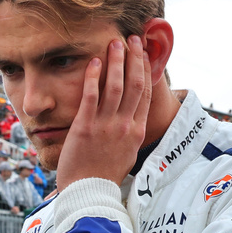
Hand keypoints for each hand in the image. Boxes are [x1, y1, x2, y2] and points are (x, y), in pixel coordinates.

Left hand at [54, 35, 150, 187]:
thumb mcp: (126, 154)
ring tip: (115, 42)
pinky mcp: (86, 127)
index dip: (145, 70)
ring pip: (116, 86)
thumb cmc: (104, 176)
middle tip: (133, 39)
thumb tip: (131, 121)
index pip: (145, 94)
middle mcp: (125, 126)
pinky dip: (94, 77)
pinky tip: (94, 61)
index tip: (143, 55)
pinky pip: (91, 96)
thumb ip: (129, 134)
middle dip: (135, 58)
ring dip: (117, 61)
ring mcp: (106, 125)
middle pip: (135, 84)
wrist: (89, 193)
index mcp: (136, 132)